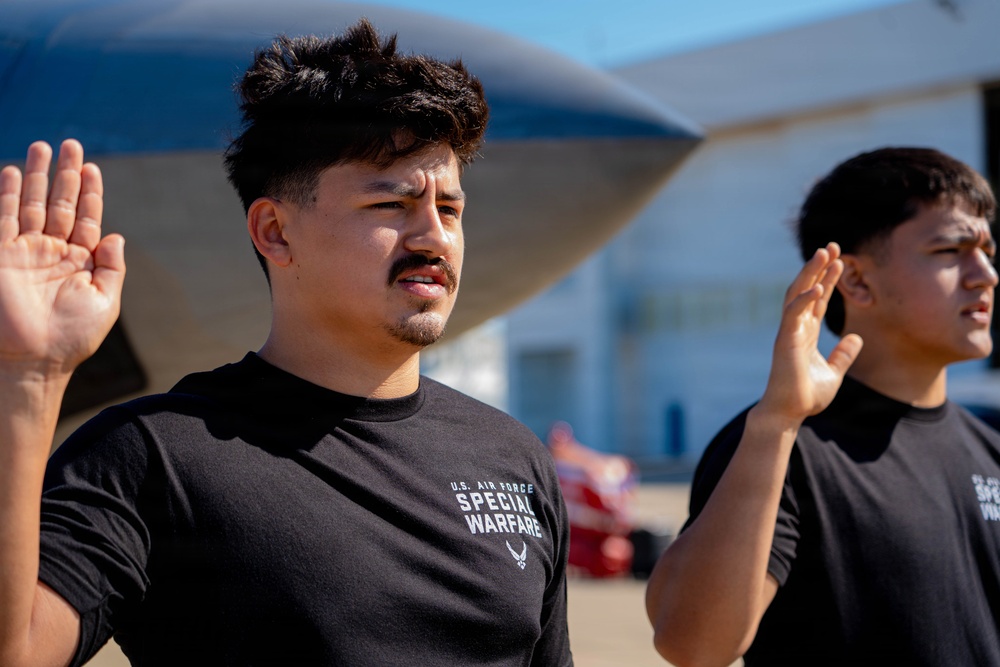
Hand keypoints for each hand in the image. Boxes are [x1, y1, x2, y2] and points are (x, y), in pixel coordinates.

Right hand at [0, 140, 124, 375]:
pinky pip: (5, 218)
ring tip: (42, 145)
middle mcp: (55, 252)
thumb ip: (113, 267)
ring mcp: (28, 252)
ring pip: (32, 204)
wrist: (34, 360)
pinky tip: (10, 171)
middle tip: (70, 143)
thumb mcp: (105, 302)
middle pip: (61, 203)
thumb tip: (116, 234)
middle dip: (65, 174)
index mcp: (83, 262)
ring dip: (36, 176)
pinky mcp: (3, 256)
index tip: (91, 167)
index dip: (91, 192)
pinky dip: (7, 194)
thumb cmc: (72, 337)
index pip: (88, 218)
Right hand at [756, 243, 862, 423]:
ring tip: (823, 254)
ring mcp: (789, 332)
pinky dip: (805, 299)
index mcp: (807, 332)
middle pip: (806, 289)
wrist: (789, 412)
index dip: (828, 278)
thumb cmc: (807, 395)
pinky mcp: (785, 340)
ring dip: (810, 274)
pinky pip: (794, 314)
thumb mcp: (834, 372)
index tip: (840, 260)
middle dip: (818, 268)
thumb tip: (856, 338)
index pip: (818, 299)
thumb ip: (844, 354)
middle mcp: (796, 327)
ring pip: (797, 295)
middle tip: (831, 246)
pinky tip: (818, 287)